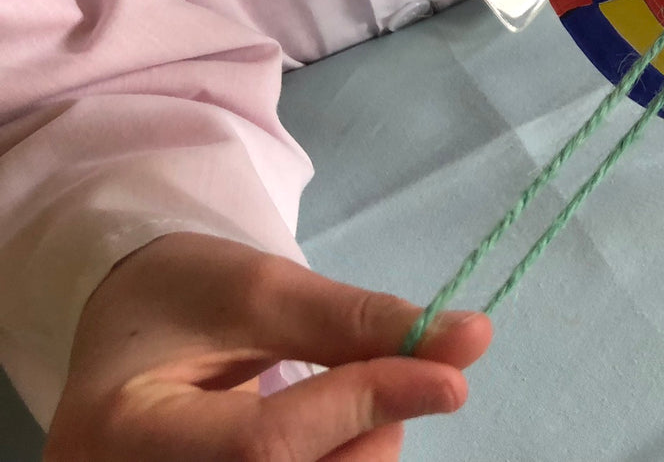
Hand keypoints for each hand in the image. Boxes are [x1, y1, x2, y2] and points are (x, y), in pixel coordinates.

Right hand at [44, 232, 491, 460]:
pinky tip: (337, 433)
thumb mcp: (264, 289)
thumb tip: (471, 339)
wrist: (129, 326)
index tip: (449, 378)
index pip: (263, 444)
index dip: (365, 406)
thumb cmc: (181, 294)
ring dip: (361, 450)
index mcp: (121, 433)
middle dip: (368, 430)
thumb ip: (361, 323)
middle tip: (391, 374)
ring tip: (351, 396)